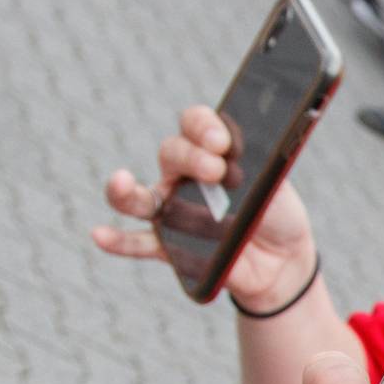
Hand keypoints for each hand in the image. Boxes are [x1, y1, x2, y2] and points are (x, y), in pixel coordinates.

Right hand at [93, 105, 319, 309]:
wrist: (282, 259)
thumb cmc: (277, 212)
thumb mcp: (278, 184)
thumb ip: (260, 167)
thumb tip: (241, 158)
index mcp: (213, 150)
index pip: (195, 124)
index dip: (203, 127)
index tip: (222, 142)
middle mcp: (186, 174)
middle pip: (171, 153)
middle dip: (190, 156)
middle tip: (216, 171)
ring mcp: (174, 210)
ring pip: (142, 197)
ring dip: (126, 190)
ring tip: (120, 182)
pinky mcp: (172, 246)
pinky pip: (139, 243)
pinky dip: (118, 240)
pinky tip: (100, 235)